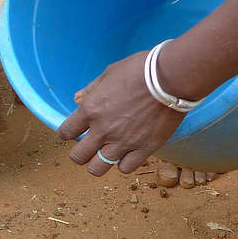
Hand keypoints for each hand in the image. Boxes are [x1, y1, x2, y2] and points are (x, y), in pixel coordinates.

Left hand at [57, 50, 184, 175]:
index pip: (66, 132)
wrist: (171, 78)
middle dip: (79, 154)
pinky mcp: (144, 149)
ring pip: (98, 168)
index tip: (72, 133)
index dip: (67, 133)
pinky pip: (125, 168)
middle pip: (78, 157)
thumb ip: (91, 89)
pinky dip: (123, 164)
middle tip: (87, 147)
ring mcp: (123, 142)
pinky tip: (126, 154)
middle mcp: (103, 130)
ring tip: (104, 155)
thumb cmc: (139, 70)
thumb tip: (77, 99)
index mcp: (91, 110)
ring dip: (98, 162)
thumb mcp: (109, 73)